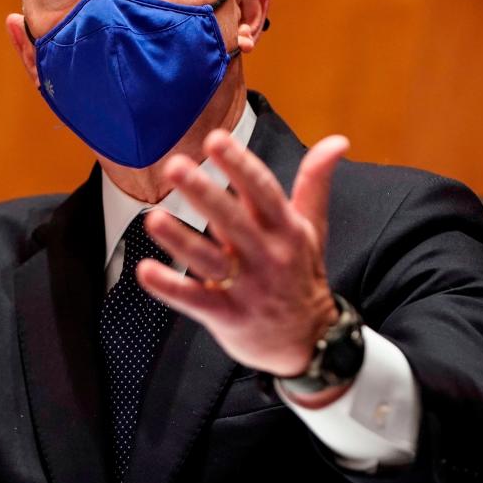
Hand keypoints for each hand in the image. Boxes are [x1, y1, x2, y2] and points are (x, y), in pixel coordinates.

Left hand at [135, 131, 349, 379]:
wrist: (310, 343)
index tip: (216, 139)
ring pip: (210, 259)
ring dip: (181, 239)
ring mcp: (247, 287)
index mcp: (286, 229)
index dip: (240, 165)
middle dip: (204, 192)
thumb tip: (338, 139)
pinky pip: (195, 300)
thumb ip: (315, 183)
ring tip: (154, 218)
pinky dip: (169, 287)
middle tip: (175, 166)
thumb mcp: (312, 229)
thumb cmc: (302, 275)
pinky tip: (145, 270)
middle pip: (232, 220)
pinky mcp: (228, 316)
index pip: (263, 191)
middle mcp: (267, 256)